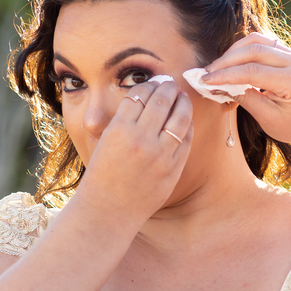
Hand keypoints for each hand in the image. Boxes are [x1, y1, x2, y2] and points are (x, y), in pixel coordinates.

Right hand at [71, 80, 192, 223]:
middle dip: (168, 87)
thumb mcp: (106, 142)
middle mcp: (140, 140)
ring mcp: (160, 155)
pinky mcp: (173, 169)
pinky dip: (188, 125)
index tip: (154, 82)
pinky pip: (186, 139)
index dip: (149, 85)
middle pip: (161, 101)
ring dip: (182, 102)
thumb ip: (124, 120)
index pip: (139, 95)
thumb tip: (146, 97)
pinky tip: (186, 119)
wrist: (108, 209)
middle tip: (171, 83)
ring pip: (179, 117)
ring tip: (182, 96)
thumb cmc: (103, 174)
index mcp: (119, 130)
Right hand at [201, 32, 290, 151]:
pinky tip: (231, 64)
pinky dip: (244, 51)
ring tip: (217, 68)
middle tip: (206, 72)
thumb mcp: (270, 120)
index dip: (225, 74)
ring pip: (257, 41)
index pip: (252, 70)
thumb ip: (246, 99)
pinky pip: (264, 44)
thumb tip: (219, 85)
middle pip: (254, 49)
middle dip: (226, 60)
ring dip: (234, 52)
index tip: (204, 80)